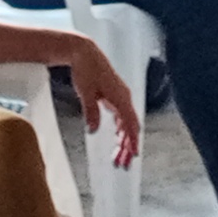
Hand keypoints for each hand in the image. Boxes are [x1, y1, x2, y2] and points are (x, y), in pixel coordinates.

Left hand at [69, 46, 141, 166]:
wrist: (84, 52)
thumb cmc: (86, 69)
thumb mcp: (86, 92)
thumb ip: (91, 112)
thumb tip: (93, 130)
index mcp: (121, 97)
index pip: (131, 124)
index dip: (133, 141)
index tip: (134, 155)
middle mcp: (124, 98)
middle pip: (130, 127)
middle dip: (128, 147)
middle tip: (122, 164)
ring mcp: (120, 98)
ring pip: (126, 124)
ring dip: (124, 141)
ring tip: (119, 158)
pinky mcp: (114, 97)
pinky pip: (121, 118)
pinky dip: (120, 131)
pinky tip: (117, 140)